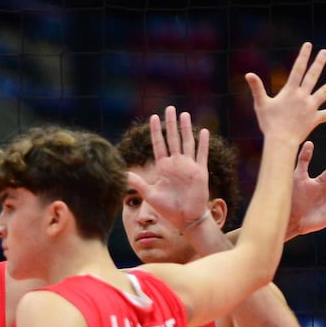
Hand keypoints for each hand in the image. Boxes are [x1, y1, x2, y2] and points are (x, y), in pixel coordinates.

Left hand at [125, 106, 210, 231]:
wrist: (184, 218)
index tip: (153, 117)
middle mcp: (176, 164)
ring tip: (184, 114)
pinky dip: (203, 144)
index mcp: (163, 167)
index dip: (156, 131)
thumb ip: (137, 183)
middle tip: (170, 108)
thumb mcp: (149, 194)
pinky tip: (203, 132)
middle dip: (171, 123)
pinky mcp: (200, 172)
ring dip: (186, 128)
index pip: (159, 144)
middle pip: (173, 139)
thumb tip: (122, 175)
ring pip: (187, 142)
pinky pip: (202, 155)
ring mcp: (188, 166)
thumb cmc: (167, 208)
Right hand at [246, 42, 325, 144]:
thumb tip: (248, 74)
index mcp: (290, 91)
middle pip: (313, 76)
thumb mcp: (261, 104)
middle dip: (319, 63)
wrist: (280, 141)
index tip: (309, 45)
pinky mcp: (315, 119)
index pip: (298, 69)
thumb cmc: (269, 123)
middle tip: (325, 52)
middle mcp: (303, 97)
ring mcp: (311, 107)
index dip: (303, 56)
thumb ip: (257, 88)